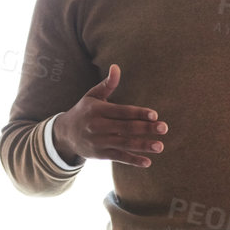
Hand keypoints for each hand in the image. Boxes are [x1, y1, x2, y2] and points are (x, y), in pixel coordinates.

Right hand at [52, 65, 166, 167]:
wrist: (64, 134)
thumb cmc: (84, 111)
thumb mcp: (92, 96)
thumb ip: (107, 84)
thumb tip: (116, 67)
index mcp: (97, 110)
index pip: (122, 111)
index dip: (138, 113)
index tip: (155, 115)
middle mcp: (98, 126)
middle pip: (126, 128)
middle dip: (146, 128)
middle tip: (164, 128)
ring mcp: (99, 141)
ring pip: (124, 144)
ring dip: (143, 146)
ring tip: (160, 146)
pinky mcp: (100, 154)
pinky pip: (119, 157)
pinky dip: (133, 160)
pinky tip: (147, 162)